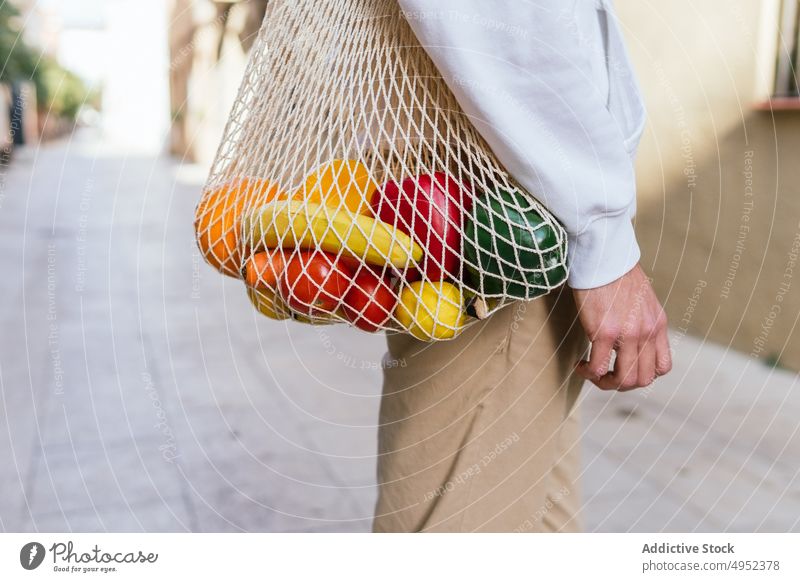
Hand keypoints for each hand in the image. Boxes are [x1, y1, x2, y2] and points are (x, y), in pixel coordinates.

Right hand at [572, 264, 670, 389]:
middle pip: (642, 380)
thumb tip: (628, 335)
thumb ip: (641, 320)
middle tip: (603, 375)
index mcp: (658, 325)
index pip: (662, 367)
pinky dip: (587, 372)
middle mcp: (647, 333)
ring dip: (605, 383)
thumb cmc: (616, 273)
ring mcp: (628, 335)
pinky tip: (580, 364)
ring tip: (590, 372)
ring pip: (623, 380)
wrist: (604, 255)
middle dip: (621, 384)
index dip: (642, 375)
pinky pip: (598, 368)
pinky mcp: (604, 332)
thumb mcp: (642, 299)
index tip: (623, 366)